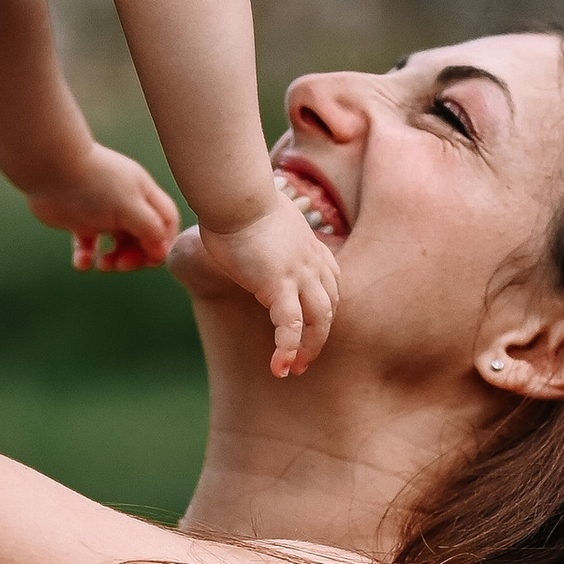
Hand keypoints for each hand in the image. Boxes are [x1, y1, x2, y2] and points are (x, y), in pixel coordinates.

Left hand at [14, 135, 182, 272]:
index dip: (163, 244)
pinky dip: (86, 259)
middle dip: (136, 256)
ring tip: (102, 265)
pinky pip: (88, 247)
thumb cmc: (93, 184)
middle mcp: (125, 204)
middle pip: (143, 239)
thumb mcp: (128, 205)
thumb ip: (149, 228)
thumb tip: (163, 252)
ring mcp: (101, 213)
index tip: (149, 258)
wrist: (48, 167)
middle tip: (120, 264)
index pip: (166, 222)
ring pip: (117, 245)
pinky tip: (81, 261)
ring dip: (114, 261)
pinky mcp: (78, 221)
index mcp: (142, 195)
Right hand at [193, 187, 342, 378]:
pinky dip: (286, 349)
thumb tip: (233, 230)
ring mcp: (298, 274)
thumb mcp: (256, 218)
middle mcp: (310, 262)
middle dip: (319, 336)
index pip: (330, 282)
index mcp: (308, 246)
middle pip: (329, 306)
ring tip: (294, 369)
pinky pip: (290, 326)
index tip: (312, 326)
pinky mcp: (279, 284)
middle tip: (305, 359)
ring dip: (308, 348)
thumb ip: (257, 232)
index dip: (324, 308)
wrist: (236, 194)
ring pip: (318, 320)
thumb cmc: (236, 201)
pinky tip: (278, 368)